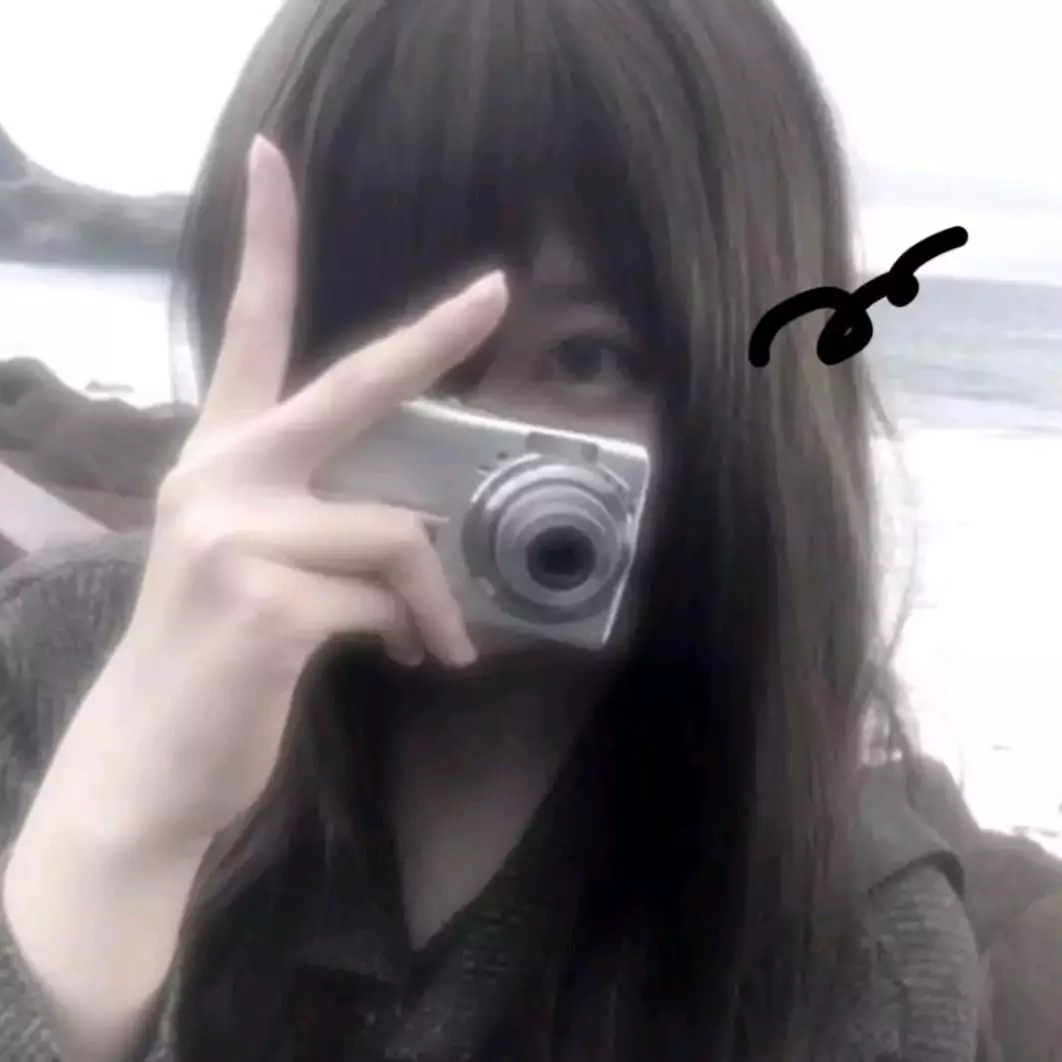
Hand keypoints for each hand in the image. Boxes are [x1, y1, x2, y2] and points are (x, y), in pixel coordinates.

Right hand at [87, 135, 506, 847]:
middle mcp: (221, 477)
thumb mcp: (253, 565)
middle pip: (348, 386)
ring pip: (396, 533)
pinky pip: (388, 600)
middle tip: (494, 293)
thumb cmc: (215, 656)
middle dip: (430, 337)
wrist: (152, 758)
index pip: (247, 330)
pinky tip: (410, 659)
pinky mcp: (267, 604)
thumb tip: (421, 530)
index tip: (272, 157)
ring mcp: (239, 537)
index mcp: (220, 457)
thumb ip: (321, 520)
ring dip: (433, 597)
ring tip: (433, 638)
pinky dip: (417, 631)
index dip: (265, 242)